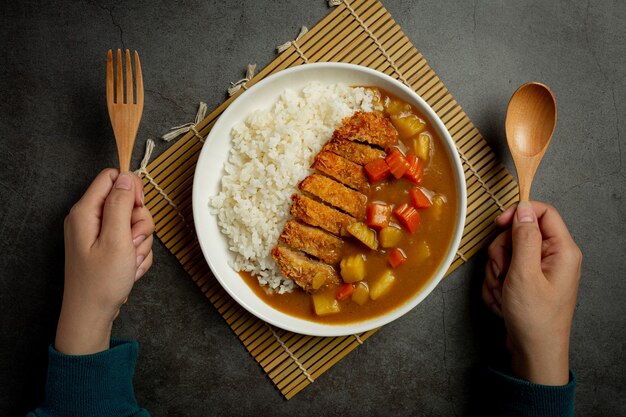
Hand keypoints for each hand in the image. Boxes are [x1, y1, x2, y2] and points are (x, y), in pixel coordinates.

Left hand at [55, 169, 154, 354]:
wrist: (92, 315)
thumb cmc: (100, 282)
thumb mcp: (116, 240)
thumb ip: (121, 205)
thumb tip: (127, 177)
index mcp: (86, 212)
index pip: (112, 178)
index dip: (131, 188)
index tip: (139, 208)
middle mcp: (90, 219)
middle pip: (128, 201)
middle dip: (140, 222)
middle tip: (131, 243)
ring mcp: (99, 234)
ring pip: (134, 222)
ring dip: (141, 241)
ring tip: (129, 260)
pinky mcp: (107, 247)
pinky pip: (133, 240)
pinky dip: (137, 253)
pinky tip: (129, 267)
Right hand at [482, 201, 581, 384]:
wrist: (534, 353)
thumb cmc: (534, 319)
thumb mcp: (525, 273)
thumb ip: (524, 237)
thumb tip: (523, 209)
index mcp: (562, 250)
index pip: (542, 212)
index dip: (518, 213)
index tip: (499, 224)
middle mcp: (553, 257)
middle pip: (518, 233)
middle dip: (501, 252)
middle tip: (503, 273)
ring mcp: (539, 270)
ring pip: (506, 253)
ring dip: (496, 272)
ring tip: (503, 292)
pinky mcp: (526, 282)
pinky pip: (503, 271)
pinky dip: (496, 284)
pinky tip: (502, 300)